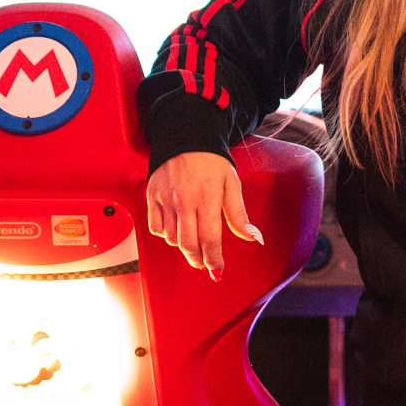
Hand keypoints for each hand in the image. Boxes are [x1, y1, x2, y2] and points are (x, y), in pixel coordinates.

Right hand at [146, 152, 262, 280]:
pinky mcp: (152, 196)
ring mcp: (166, 199)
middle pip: (188, 244)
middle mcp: (184, 201)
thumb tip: (253, 238)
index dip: (213, 260)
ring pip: (171, 238)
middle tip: (204, 263)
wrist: (186, 136)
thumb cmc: (212, 161)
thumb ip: (238, 215)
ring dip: (182, 246)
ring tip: (192, 242)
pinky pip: (155, 227)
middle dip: (197, 259)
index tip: (217, 270)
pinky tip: (175, 228)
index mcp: (207, 199)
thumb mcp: (231, 185)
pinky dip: (164, 233)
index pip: (209, 239)